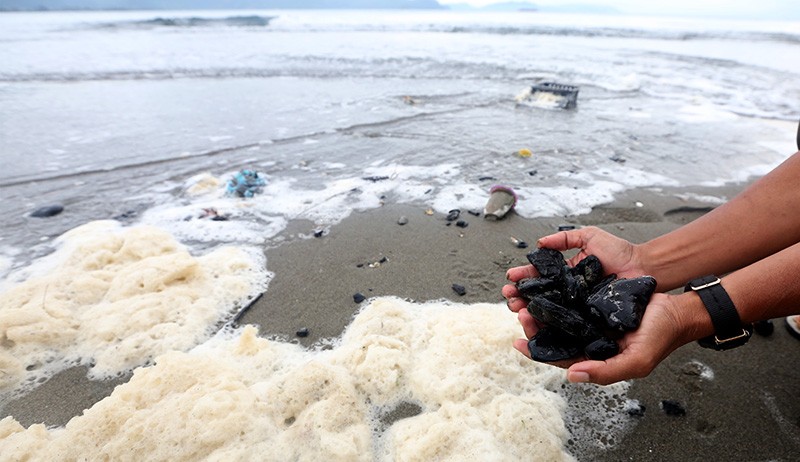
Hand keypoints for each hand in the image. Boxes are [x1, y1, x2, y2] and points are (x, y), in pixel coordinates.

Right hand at [502, 226, 644, 313]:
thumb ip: (565, 237)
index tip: (511, 278)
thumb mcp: (590, 236)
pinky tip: (538, 323)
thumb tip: (540, 243)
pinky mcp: (587, 318)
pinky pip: (566, 323)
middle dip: (519, 296)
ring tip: (518, 309)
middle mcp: (567, 291)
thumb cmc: (620, 252)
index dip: (522, 277)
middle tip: (509, 297)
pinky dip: (549, 325)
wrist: (644, 268)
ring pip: (547, 311)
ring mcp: (576, 306)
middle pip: (537, 295)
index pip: (538, 275)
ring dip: (528, 311)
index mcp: (564, 273)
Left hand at [511, 293, 689, 384]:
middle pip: (553, 335)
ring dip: (541, 308)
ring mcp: (590, 319)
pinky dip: (556, 293)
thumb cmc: (659, 339)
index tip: (518, 343)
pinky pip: (570, 298)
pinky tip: (544, 285)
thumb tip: (571, 376)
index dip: (537, 353)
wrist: (677, 311)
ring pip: (558, 316)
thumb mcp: (636, 361)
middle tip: (521, 312)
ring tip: (526, 298)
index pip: (559, 358)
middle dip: (534, 326)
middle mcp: (588, 339)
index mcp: (593, 358)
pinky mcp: (594, 300)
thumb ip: (605, 372)